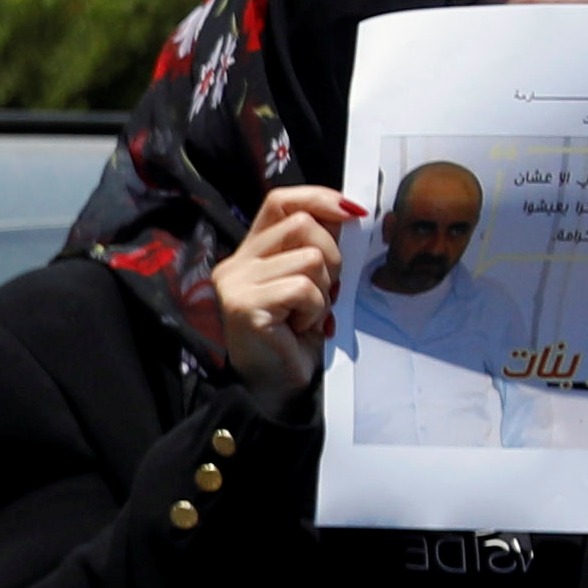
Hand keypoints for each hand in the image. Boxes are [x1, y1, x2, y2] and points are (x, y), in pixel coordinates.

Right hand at [217, 185, 355, 394]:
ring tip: (307, 315)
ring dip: (323, 289)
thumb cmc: (294, 339)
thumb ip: (317, 248)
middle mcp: (235, 264)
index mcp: (250, 254)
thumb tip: (349, 213)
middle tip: (326, 290)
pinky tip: (299, 328)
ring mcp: (236, 285)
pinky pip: (303, 288)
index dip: (319, 198)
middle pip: (300, 223)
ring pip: (308, 258)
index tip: (352, 213)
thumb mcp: (309, 282)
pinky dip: (314, 310)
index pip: (280, 201)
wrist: (276, 389)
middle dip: (331, 254)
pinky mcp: (245, 306)